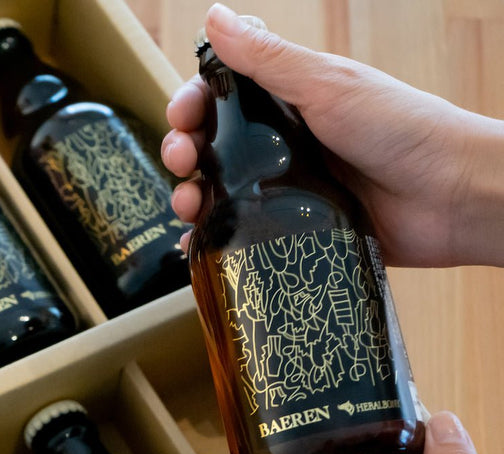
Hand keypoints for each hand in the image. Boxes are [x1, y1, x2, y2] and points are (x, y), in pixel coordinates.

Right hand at [163, 3, 503, 267]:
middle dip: (183, 152)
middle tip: (181, 163)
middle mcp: (284, 144)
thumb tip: (215, 15)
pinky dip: (214, 241)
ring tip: (189, 207)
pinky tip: (194, 247)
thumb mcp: (326, 85)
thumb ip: (267, 58)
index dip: (192, 106)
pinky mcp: (297, 231)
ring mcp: (289, 190)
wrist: (454, 195)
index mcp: (288, 101)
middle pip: (212, 146)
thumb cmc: (401, 128)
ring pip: (221, 193)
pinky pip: (244, 236)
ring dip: (192, 197)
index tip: (181, 120)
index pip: (220, 98)